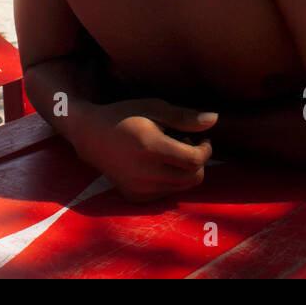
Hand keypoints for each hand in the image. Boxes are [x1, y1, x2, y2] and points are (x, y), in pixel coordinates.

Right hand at [72, 98, 216, 202]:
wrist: (91, 136)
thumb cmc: (125, 116)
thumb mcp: (153, 108)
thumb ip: (184, 117)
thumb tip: (214, 119)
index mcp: (150, 146)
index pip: (194, 160)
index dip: (206, 150)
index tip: (202, 139)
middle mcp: (144, 172)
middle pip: (193, 178)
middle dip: (198, 162)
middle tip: (186, 144)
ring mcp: (139, 188)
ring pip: (182, 188)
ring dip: (185, 171)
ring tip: (171, 154)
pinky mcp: (135, 197)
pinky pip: (167, 194)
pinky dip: (171, 181)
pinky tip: (158, 165)